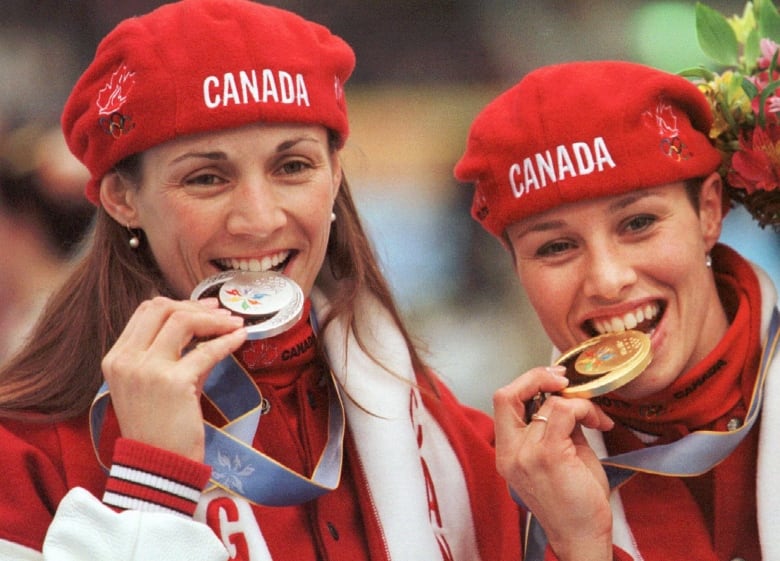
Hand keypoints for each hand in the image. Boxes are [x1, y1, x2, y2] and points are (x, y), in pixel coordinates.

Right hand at [101, 297, 246, 461]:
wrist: (158, 469)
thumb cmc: (160, 429)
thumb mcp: (160, 385)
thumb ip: (177, 355)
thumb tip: (209, 328)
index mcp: (116, 358)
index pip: (145, 312)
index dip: (178, 304)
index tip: (204, 307)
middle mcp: (126, 360)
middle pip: (162, 308)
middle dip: (196, 306)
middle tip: (222, 314)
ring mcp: (147, 370)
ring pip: (182, 320)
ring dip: (214, 319)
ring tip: (234, 324)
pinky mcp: (173, 382)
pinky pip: (206, 350)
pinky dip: (228, 341)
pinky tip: (241, 338)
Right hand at [493, 366, 614, 560]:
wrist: (582, 537)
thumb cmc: (574, 504)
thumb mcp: (558, 457)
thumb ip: (555, 427)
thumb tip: (565, 399)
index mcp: (507, 452)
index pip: (502, 401)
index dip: (526, 382)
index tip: (553, 381)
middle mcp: (510, 452)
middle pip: (506, 393)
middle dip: (537, 376)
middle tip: (564, 380)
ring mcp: (526, 454)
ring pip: (547, 402)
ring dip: (578, 402)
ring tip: (595, 417)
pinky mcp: (548, 456)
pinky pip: (564, 412)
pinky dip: (584, 410)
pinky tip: (598, 422)